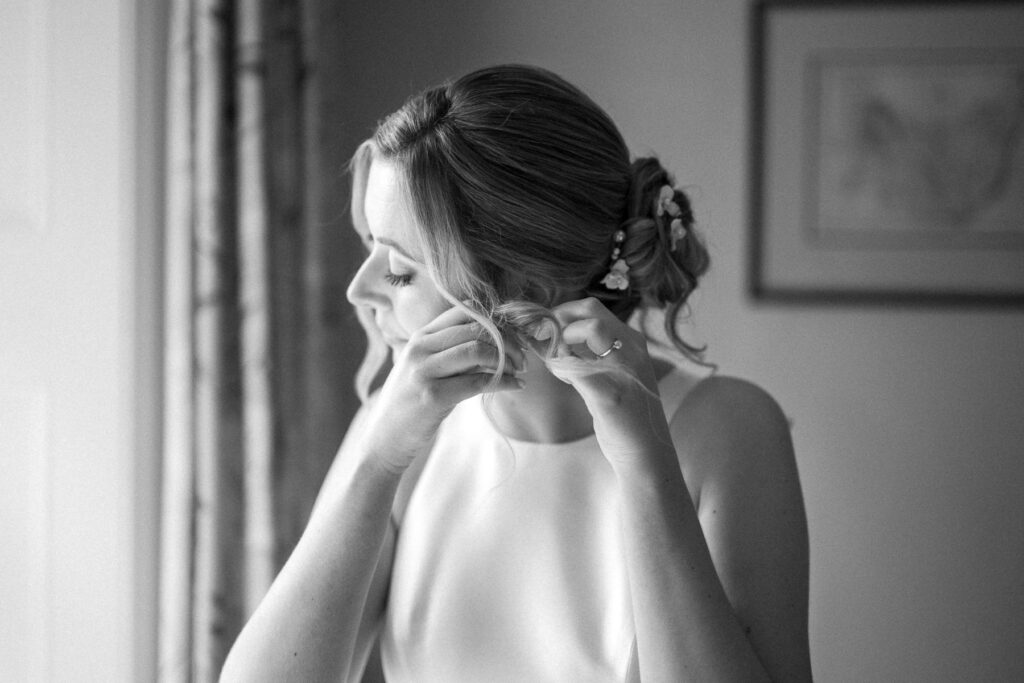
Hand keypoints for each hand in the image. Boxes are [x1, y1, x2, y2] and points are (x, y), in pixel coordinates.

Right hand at [363, 306, 524, 472]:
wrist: (384, 438)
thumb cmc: (411, 403)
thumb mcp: (425, 368)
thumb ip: (453, 352)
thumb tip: (499, 341)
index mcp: (420, 337)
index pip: (465, 311)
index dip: (496, 319)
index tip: (514, 334)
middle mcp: (420, 348)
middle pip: (476, 328)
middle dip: (508, 340)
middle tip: (523, 355)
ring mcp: (424, 371)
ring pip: (478, 350)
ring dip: (508, 359)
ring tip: (520, 370)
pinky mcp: (432, 396)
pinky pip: (479, 381)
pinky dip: (505, 382)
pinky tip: (517, 385)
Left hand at [537, 297, 674, 467]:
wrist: (646, 452)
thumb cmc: (625, 415)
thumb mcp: (614, 374)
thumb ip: (591, 354)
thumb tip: (555, 337)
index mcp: (632, 342)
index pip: (593, 308)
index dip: (563, 314)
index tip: (547, 330)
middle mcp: (632, 349)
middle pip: (589, 310)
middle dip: (558, 320)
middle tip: (543, 339)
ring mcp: (624, 369)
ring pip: (588, 329)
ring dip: (560, 341)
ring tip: (556, 362)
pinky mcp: (610, 393)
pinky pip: (576, 366)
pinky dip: (561, 367)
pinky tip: (563, 379)